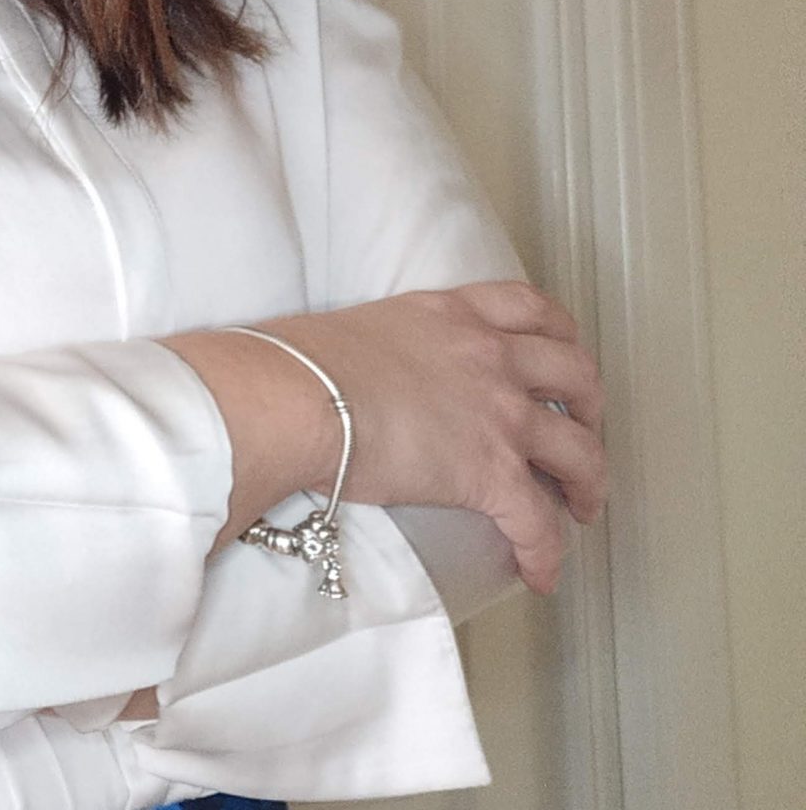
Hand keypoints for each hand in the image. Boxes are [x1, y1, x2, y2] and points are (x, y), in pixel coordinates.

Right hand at [170, 281, 608, 593]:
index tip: (565, 354)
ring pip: (580, 451)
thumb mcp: (356, 330)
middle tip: (582, 431)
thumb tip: (356, 374)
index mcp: (453, 315)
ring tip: (582, 505)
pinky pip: (538, 523)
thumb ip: (384, 345)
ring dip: (589, 482)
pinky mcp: (491, 474)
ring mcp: (500, 415)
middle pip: (577, 376)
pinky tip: (540, 574)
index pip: (531, 309)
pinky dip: (548, 553)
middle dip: (591, 408)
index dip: (562, 335)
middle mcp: (490, 356)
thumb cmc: (298, 364)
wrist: (293, 398)